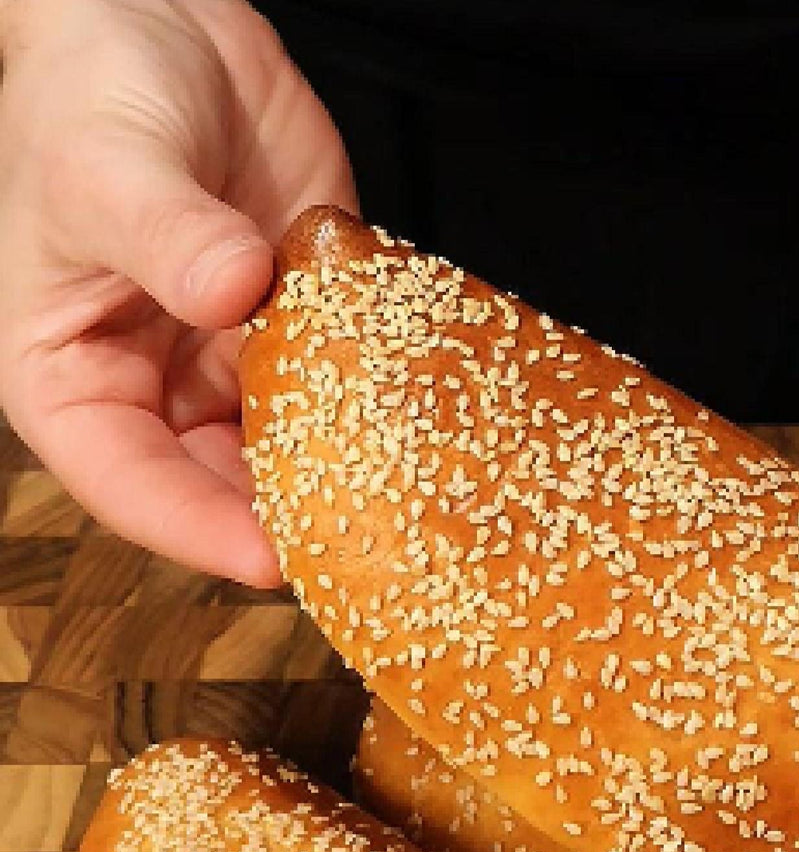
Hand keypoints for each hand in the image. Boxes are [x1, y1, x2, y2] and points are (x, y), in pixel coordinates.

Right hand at [0, 0, 355, 584]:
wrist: (165, 23)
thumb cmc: (94, 92)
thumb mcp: (107, 164)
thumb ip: (165, 234)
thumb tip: (231, 289)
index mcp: (75, 381)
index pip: (128, 485)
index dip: (197, 531)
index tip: (272, 560)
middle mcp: (155, 392)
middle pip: (219, 491)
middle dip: (285, 525)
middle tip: (365, 554)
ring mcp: (234, 369)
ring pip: (292, 455)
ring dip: (347, 481)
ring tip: (411, 512)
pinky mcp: (302, 335)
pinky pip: (344, 392)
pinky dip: (383, 416)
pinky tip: (433, 437)